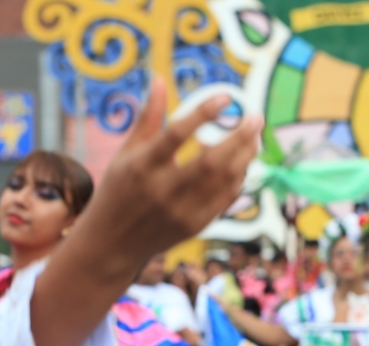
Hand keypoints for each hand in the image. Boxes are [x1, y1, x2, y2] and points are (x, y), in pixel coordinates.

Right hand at [85, 77, 262, 273]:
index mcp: (142, 167)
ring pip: (223, 182)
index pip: (176, 135)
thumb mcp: (126, 154)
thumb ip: (147, 119)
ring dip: (245, 157)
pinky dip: (237, 179)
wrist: (111, 245)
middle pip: (210, 162)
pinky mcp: (192, 228)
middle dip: (239, 137)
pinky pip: (224, 200)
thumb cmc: (118, 191)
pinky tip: (241, 163)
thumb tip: (159, 79)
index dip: (203, 113)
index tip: (226, 98)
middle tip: (257, 117)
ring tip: (254, 138)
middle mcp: (162, 191)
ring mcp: (180, 212)